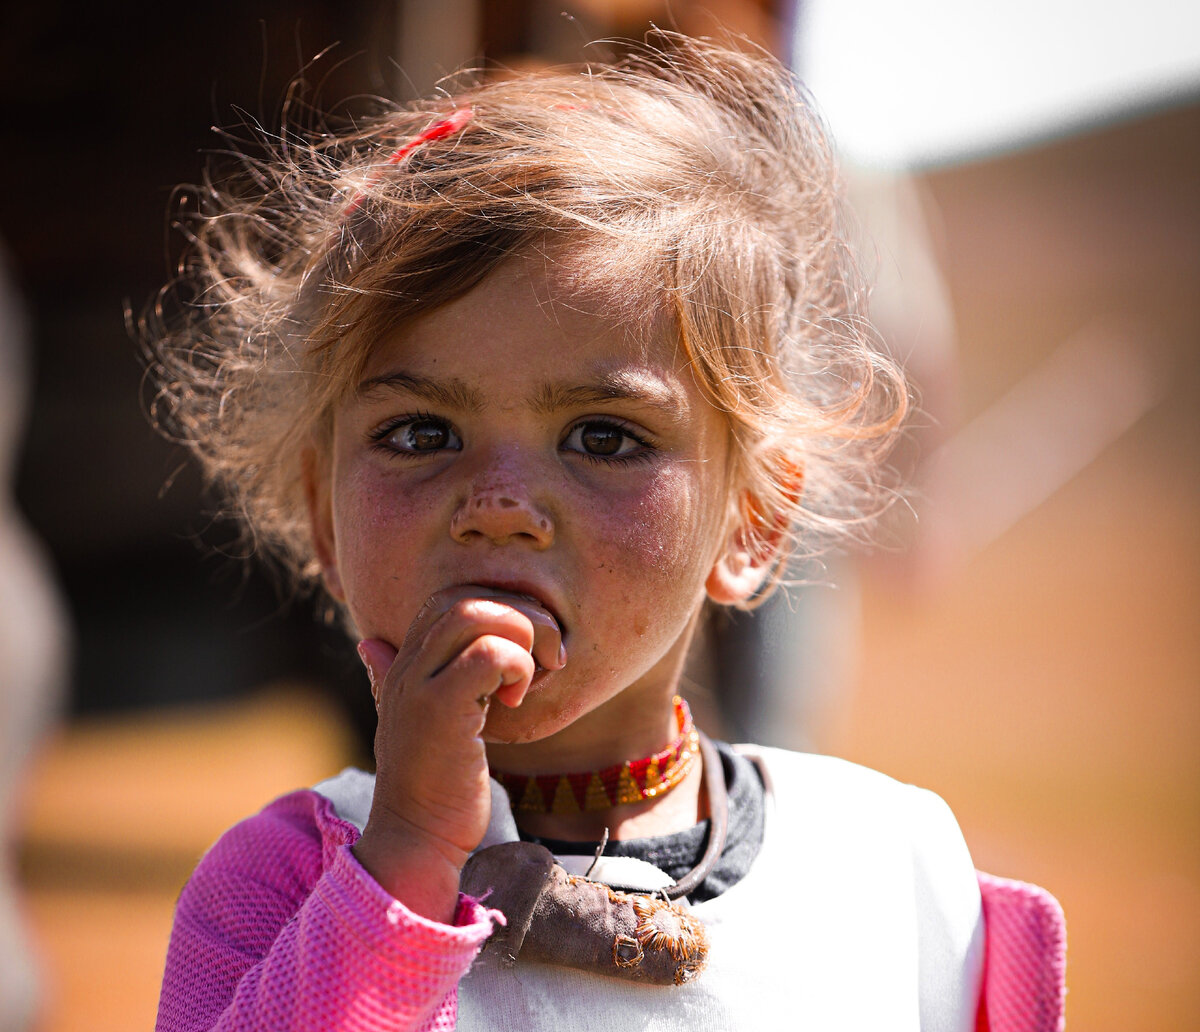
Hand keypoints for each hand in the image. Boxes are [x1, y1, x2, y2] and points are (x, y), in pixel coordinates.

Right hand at [351, 586, 564, 921]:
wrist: (417, 841)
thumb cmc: (431, 785)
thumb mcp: (412, 722)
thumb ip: (392, 679)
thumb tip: (368, 644)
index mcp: (405, 663)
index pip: (450, 598)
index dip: (498, 609)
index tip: (524, 651)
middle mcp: (407, 666)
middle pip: (466, 597)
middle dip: (521, 614)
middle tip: (547, 658)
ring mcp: (420, 685)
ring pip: (475, 613)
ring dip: (523, 635)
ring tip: (534, 675)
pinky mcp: (440, 709)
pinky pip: (488, 654)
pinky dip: (517, 665)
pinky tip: (518, 699)